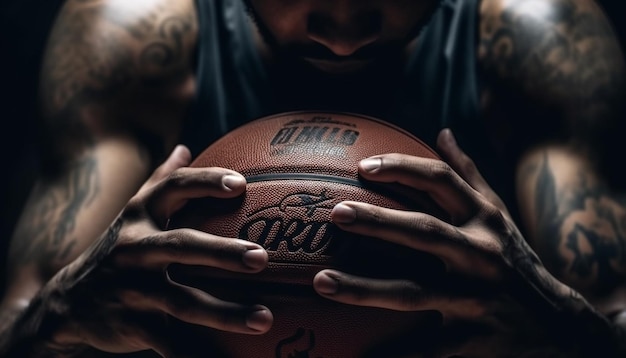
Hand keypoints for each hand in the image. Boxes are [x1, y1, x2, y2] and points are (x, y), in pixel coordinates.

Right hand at [39, 145, 272, 356]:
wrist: (66, 302)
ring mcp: (130, 289)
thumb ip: (160, 179)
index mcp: (139, 215)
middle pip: (180, 246)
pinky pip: (169, 343)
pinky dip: (197, 354)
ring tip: (264, 319)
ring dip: (224, 313)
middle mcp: (134, 248)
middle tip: (261, 258)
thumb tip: (184, 146)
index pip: (173, 189)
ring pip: (181, 300)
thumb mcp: (133, 211)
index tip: (241, 184)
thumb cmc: (118, 249)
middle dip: (221, 252)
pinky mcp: (131, 325)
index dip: (205, 183)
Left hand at [312, 129, 589, 356]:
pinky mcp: (472, 336)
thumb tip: (442, 132)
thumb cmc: (515, 257)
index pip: (440, 181)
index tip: (363, 166)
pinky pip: (426, 347)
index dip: (402, 168)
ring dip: (364, 287)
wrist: (559, 321)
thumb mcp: (498, 212)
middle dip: (377, 221)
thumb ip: (469, 173)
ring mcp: (474, 296)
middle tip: (334, 213)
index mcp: (483, 219)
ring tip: (321, 280)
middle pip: (422, 231)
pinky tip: (358, 355)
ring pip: (413, 291)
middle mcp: (479, 253)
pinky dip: (394, 353)